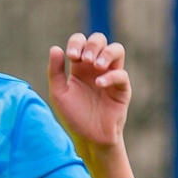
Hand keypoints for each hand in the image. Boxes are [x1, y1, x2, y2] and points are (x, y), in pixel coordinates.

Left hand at [49, 33, 130, 148]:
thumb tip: (55, 48)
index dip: (77, 43)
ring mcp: (111, 76)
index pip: (81, 42)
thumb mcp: (59, 94)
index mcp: (79, 67)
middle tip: (83, 60)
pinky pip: (121, 74)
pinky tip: (99, 84)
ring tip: (95, 65)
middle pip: (100, 40)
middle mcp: (96, 68)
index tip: (71, 56)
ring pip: (117, 49)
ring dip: (106, 53)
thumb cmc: (74, 116)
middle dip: (92, 45)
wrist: (89, 137)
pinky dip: (111, 76)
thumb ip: (55, 72)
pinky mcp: (122, 88)